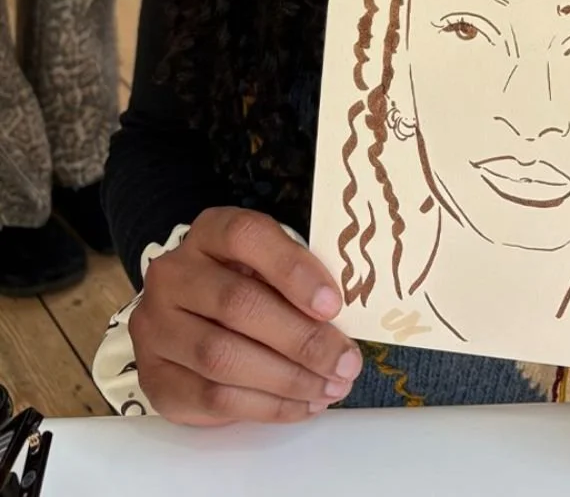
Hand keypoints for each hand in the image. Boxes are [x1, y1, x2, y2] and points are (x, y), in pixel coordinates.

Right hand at [128, 207, 363, 425]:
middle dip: (302, 338)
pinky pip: (213, 398)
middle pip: (237, 303)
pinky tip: (302, 406)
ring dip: (287, 379)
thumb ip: (298, 280)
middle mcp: (173, 275)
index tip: (333, 304)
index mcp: (209, 232)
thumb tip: (345, 318)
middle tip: (345, 361)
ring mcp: (156, 327)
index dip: (292, 269)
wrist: (184, 318)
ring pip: (223, 357)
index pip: (246, 236)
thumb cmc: (244, 284)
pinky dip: (266, 406)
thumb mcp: (269, 266)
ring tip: (331, 388)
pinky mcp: (154, 378)